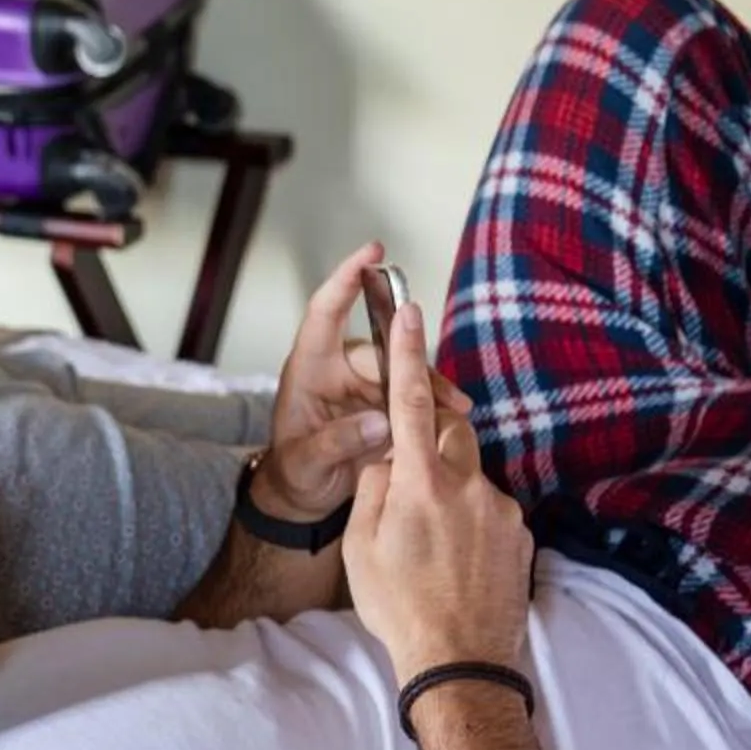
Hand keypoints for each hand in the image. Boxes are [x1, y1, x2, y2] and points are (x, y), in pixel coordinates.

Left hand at [253, 241, 472, 520]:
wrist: (304, 497)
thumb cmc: (294, 472)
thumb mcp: (304, 462)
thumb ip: (335, 442)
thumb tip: (378, 421)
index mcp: (309, 368)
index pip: (326, 311)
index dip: (346, 278)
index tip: (372, 252)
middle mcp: (340, 368)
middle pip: (383, 350)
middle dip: (411, 367)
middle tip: (440, 394)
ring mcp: (365, 384)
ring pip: (405, 370)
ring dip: (431, 387)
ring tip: (457, 407)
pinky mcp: (387, 403)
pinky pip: (415, 394)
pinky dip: (435, 404)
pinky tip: (454, 415)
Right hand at [342, 296, 533, 681]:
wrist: (462, 663)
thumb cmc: (400, 608)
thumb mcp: (362, 546)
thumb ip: (374, 489)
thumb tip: (387, 460)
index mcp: (420, 484)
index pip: (411, 402)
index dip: (406, 354)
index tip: (409, 311)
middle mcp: (468, 487)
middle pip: (452, 433)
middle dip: (431, 441)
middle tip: (408, 486)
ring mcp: (501, 510)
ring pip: (471, 478)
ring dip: (448, 495)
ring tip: (431, 550)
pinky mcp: (522, 535)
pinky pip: (491, 510)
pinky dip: (471, 525)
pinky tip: (456, 565)